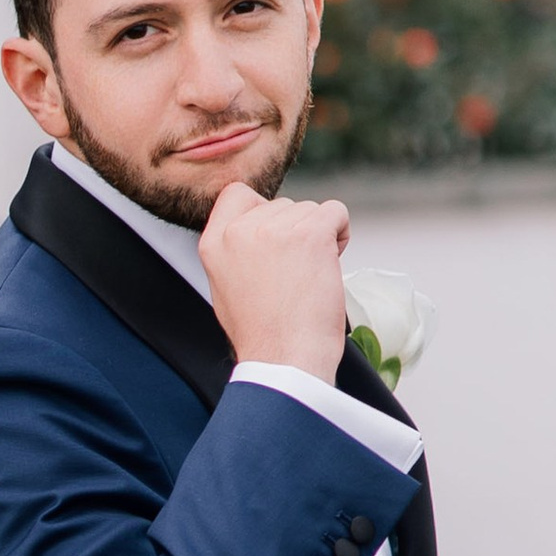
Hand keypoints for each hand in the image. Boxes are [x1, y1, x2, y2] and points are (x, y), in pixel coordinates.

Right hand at [199, 187, 350, 379]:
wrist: (286, 360)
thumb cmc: (263, 335)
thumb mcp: (225, 288)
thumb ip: (234, 251)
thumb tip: (258, 228)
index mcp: (214, 243)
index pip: (237, 194)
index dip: (262, 211)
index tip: (274, 239)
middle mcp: (240, 231)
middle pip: (281, 205)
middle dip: (295, 232)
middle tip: (294, 275)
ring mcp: (275, 230)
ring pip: (310, 210)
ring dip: (319, 238)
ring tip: (309, 278)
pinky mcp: (310, 234)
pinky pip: (336, 212)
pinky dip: (341, 233)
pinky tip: (331, 263)